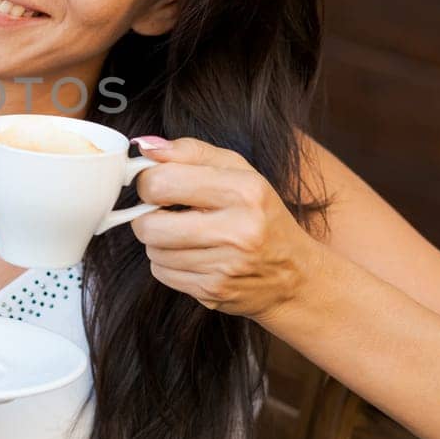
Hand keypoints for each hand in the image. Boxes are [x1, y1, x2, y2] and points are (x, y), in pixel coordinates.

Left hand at [128, 136, 314, 319]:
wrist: (295, 273)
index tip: (156, 185)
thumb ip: (190, 152)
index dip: (148, 182)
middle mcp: (238, 231)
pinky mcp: (214, 292)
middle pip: (149, 225)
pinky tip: (192, 255)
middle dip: (146, 216)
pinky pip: (162, 273)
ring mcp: (226, 267)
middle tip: (162, 212)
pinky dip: (168, 263)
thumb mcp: (237, 170)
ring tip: (184, 233)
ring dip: (159, 241)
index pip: (162, 182)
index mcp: (244, 191)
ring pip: (153, 251)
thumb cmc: (260, 213)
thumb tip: (144, 147)